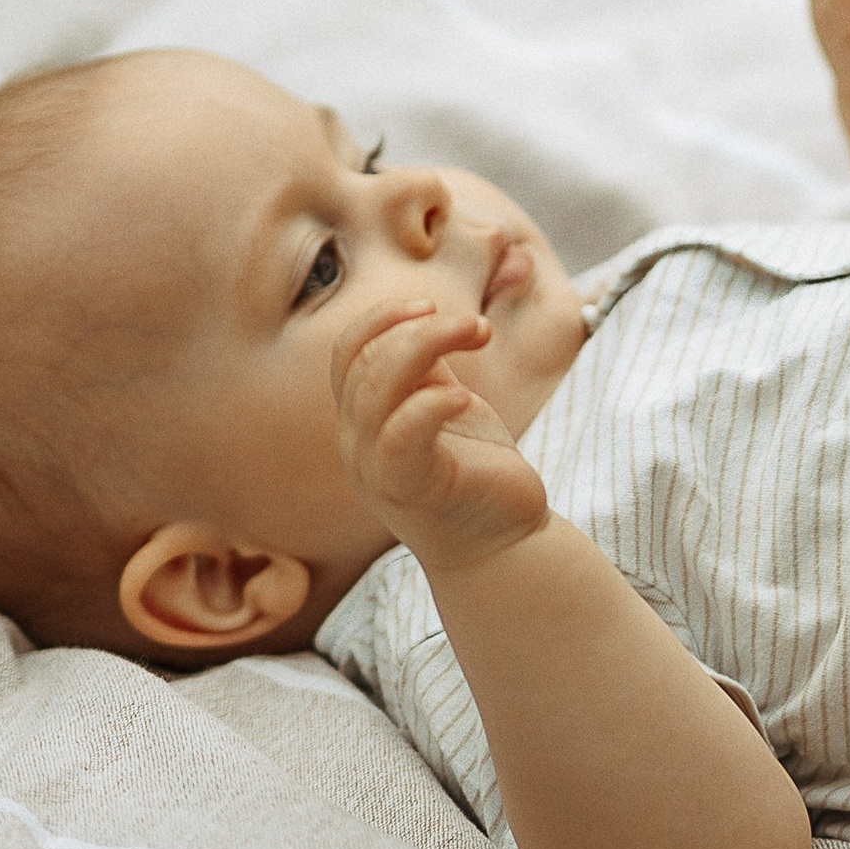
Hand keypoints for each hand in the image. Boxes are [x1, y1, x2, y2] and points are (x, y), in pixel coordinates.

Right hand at [332, 300, 550, 574]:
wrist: (504, 543)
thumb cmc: (476, 472)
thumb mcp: (445, 407)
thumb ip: (425, 371)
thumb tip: (424, 320)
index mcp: (361, 420)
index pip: (345, 354)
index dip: (380, 319)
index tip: (430, 305)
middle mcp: (357, 445)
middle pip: (361, 365)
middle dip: (418, 329)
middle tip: (477, 326)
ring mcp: (377, 471)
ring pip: (375, 393)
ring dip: (427, 348)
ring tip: (479, 334)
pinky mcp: (410, 490)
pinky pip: (400, 437)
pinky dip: (429, 406)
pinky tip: (464, 397)